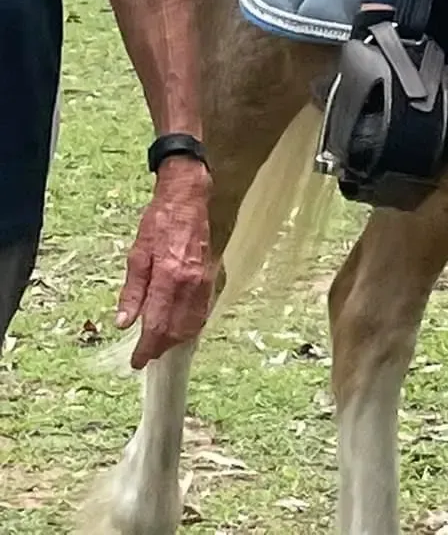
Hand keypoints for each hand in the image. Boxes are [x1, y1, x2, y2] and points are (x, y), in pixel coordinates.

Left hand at [116, 160, 213, 369]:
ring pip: (191, 325)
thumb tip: (124, 322)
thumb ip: (132, 291)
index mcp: (168, 277)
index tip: (136, 362)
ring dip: (175, 340)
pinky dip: (189, 326)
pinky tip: (178, 327)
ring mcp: (203, 281)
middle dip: (160, 347)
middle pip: (176, 330)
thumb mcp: (137, 255)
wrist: (187, 199)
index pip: (157, 325)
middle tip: (144, 354)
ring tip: (158, 343)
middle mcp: (190, 283)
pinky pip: (201, 312)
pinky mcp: (210, 278)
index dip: (146, 348)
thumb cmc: (159, 223)